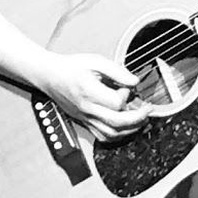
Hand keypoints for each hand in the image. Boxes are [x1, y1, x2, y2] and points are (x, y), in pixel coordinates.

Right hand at [30, 52, 148, 141]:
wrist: (49, 76)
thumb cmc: (71, 67)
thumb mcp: (95, 61)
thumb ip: (117, 71)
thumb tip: (134, 81)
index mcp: (88, 91)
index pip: (116, 102)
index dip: (126, 95)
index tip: (126, 87)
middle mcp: (86, 108)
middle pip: (117, 122)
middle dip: (138, 118)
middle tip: (148, 110)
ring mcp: (85, 118)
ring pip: (111, 134)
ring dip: (131, 130)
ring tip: (142, 120)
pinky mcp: (84, 122)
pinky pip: (102, 137)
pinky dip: (118, 135)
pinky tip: (127, 127)